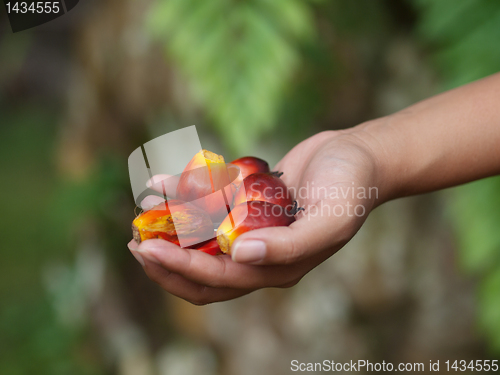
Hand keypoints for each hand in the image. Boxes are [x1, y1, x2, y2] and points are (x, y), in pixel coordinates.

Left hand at [128, 128, 382, 303]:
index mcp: (277, 268)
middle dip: (166, 262)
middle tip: (134, 241)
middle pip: (202, 273)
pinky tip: (161, 183)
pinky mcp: (247, 205)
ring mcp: (252, 230)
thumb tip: (239, 256)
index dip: (181, 268)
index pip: (219, 280)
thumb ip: (290, 246)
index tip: (148, 249)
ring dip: (169, 232)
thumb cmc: (350, 188)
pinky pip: (210, 207)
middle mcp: (259, 255)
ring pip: (200, 242)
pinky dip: (184, 198)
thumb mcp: (331, 219)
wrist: (359, 156)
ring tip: (141, 215)